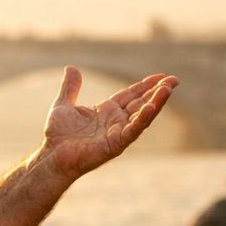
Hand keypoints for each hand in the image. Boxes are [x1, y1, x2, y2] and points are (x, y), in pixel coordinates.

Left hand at [40, 65, 176, 179]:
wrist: (52, 156)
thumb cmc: (58, 136)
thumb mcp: (63, 105)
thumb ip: (70, 87)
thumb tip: (72, 68)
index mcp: (107, 111)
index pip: (132, 95)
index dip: (146, 85)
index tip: (161, 76)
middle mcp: (116, 122)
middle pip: (142, 103)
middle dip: (158, 92)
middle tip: (174, 80)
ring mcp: (118, 134)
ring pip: (142, 116)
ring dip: (156, 103)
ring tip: (168, 89)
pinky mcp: (115, 145)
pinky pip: (132, 131)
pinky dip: (142, 119)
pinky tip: (150, 108)